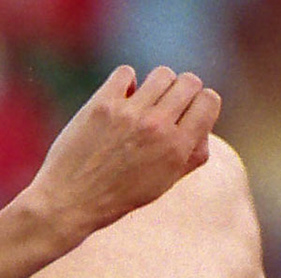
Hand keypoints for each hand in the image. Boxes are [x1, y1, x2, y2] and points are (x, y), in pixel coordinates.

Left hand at [21, 65, 221, 241]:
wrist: (71, 202)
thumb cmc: (119, 196)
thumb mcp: (164, 184)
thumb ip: (191, 156)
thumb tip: (202, 126)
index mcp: (178, 149)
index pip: (210, 100)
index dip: (202, 103)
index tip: (188, 113)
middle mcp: (157, 127)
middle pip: (189, 81)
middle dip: (182, 91)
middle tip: (166, 107)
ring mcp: (129, 113)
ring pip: (162, 73)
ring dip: (156, 85)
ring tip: (144, 103)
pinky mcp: (103, 104)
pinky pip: (127, 72)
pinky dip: (126, 83)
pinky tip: (120, 100)